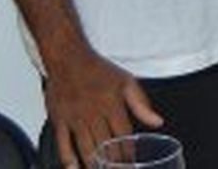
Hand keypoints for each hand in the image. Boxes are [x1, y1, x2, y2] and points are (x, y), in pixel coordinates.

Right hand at [43, 47, 161, 167]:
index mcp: (112, 104)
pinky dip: (68, 159)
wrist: (68, 59)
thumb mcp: (126, 82)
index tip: (133, 164)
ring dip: (95, 164)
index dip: (129, 153)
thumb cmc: (98, 70)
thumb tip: (158, 122)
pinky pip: (62, 144)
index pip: (124, 135)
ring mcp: (74, 118)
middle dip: (114, 163)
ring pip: (86, 148)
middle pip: (106, 145)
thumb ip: (142, 104)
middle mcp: (93, 113)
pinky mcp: (58, 120)